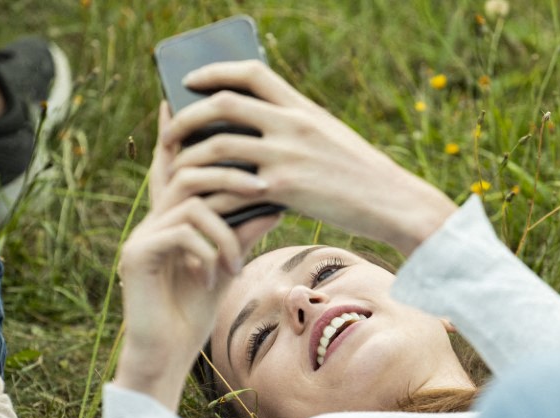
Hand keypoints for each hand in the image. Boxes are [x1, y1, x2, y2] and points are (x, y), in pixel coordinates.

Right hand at [113, 103, 279, 409]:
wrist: (168, 355)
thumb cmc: (195, 311)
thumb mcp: (229, 262)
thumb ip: (245, 230)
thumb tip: (277, 201)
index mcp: (169, 218)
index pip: (175, 167)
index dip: (180, 135)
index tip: (185, 101)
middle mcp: (150, 219)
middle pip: (186, 173)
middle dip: (227, 176)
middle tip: (261, 186)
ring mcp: (140, 235)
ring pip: (189, 201)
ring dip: (225, 225)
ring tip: (239, 257)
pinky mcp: (137, 255)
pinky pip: (181, 232)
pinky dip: (209, 249)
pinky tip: (219, 274)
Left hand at [164, 61, 457, 255]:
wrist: (390, 202)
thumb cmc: (359, 175)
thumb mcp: (329, 137)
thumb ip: (294, 128)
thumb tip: (255, 129)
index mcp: (302, 106)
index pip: (250, 72)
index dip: (213, 71)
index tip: (189, 81)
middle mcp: (291, 123)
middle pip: (222, 104)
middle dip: (186, 117)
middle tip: (169, 131)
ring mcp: (285, 155)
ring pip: (218, 145)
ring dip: (189, 157)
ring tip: (176, 170)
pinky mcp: (282, 189)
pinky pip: (230, 187)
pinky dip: (209, 194)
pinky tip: (200, 204)